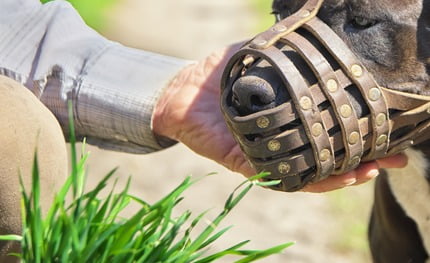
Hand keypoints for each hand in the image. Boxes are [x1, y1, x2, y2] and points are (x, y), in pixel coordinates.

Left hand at [152, 44, 407, 192]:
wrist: (180, 89)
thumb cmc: (218, 74)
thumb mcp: (256, 54)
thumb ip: (282, 46)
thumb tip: (314, 21)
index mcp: (288, 117)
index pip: (329, 128)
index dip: (359, 130)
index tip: (388, 127)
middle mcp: (281, 140)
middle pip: (327, 156)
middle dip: (361, 159)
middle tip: (393, 157)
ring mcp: (266, 155)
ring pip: (310, 173)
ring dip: (342, 175)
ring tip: (369, 170)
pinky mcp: (246, 164)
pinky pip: (280, 177)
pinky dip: (306, 180)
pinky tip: (331, 177)